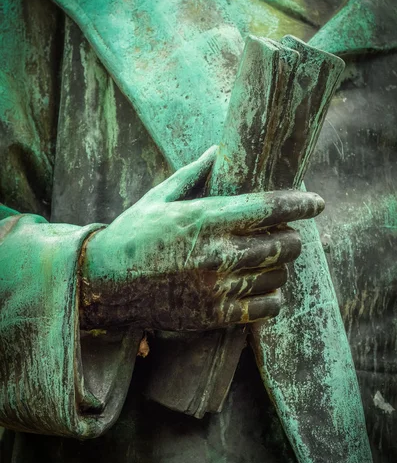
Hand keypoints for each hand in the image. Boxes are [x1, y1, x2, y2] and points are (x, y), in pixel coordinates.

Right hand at [80, 147, 323, 330]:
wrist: (106, 283)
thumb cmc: (134, 234)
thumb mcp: (159, 197)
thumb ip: (194, 173)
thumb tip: (219, 148)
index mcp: (205, 219)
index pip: (269, 207)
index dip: (300, 203)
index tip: (317, 202)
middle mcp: (216, 254)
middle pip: (283, 244)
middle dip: (292, 236)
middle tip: (285, 233)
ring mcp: (217, 287)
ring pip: (277, 276)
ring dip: (281, 265)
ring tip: (269, 259)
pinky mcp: (214, 314)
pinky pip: (265, 308)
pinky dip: (273, 297)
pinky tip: (263, 287)